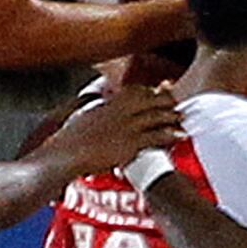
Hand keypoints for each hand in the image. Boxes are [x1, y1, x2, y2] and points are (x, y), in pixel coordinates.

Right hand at [38, 84, 182, 175]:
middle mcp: (118, 111)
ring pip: (155, 116)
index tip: (154, 91)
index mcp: (106, 104)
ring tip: (181, 117)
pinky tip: (179, 136)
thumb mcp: (78, 117)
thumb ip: (88, 107)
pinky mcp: (129, 143)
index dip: (146, 91)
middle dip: (164, 99)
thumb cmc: (66, 141)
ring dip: (170, 116)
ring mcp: (125, 126)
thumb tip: (90, 101)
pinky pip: (155, 136)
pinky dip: (169, 135)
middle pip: (148, 100)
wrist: (65, 155)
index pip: (131, 92)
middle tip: (175, 101)